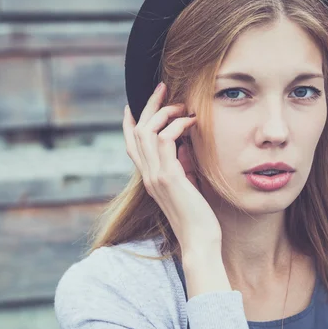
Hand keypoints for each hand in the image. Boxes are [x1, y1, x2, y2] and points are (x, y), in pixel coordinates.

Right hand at [123, 82, 221, 251]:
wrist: (199, 241)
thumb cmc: (197, 216)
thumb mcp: (186, 184)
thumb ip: (181, 165)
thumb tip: (186, 145)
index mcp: (149, 177)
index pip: (131, 145)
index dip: (129, 123)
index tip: (133, 105)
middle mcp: (147, 175)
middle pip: (137, 131)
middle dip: (148, 106)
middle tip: (162, 87)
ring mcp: (155, 176)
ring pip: (147, 131)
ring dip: (165, 112)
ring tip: (183, 106)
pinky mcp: (169, 176)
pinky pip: (165, 139)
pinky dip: (177, 125)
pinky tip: (192, 122)